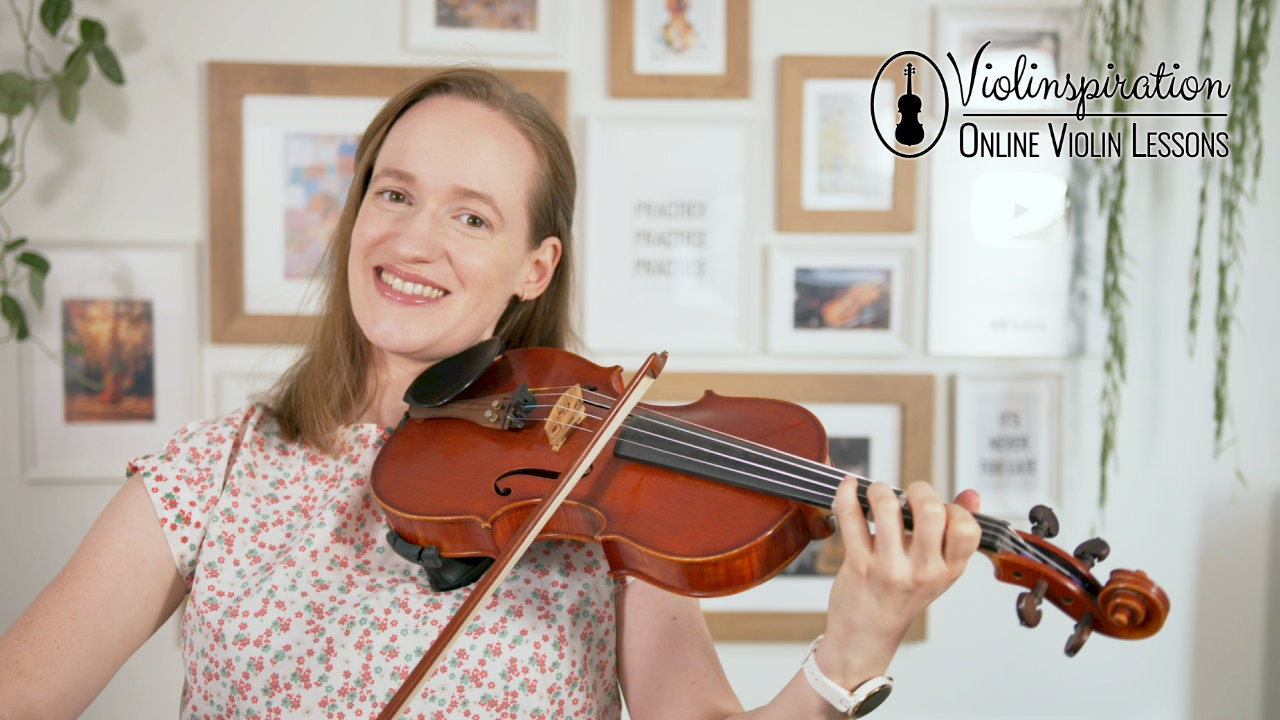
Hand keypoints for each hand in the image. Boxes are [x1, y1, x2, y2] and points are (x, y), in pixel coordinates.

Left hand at [815, 480, 981, 685]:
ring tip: (878, 494)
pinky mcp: (859, 564)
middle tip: (908, 494)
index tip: (939, 508)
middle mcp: (923, 571)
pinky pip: (852, 517)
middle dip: (918, 489)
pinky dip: (847, 494)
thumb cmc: (901, 598)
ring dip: (880, 490)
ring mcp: (890, 568)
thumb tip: (972, 495)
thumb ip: (955, 533)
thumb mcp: (936, 571)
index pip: (967, 528)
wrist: (866, 636)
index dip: (954, 509)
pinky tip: (849, 487)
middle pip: (931, 510)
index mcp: (948, 570)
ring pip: (888, 508)